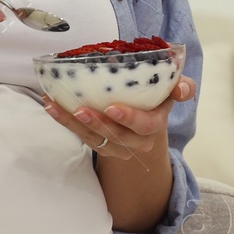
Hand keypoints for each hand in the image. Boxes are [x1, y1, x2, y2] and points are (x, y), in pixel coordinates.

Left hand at [41, 75, 195, 159]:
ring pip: (93, 138)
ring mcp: (116, 146)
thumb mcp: (173, 88)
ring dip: (72, 123)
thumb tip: (181, 89)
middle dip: (97, 124)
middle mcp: (136, 141)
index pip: (145, 126)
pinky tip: (51, 106)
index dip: (129, 119)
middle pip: (116, 137)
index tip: (112, 108)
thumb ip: (182, 86)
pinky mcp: (99, 145)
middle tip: (80, 109)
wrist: (147, 118)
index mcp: (155, 125)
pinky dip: (64, 121)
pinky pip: (81, 136)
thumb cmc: (158, 97)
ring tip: (55, 106)